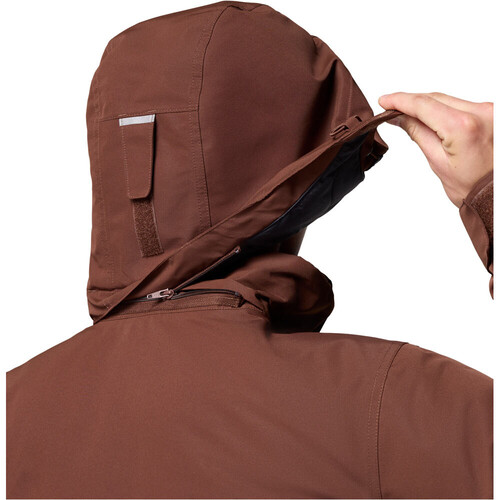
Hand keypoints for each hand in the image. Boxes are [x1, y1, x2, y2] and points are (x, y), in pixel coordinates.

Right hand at [378, 92, 492, 206]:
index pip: (423, 105)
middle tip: (391, 108)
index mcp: (463, 127)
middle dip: (411, 102)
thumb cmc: (472, 186)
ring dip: (427, 106)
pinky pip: (461, 104)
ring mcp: (489, 111)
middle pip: (435, 98)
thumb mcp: (437, 161)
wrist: (495, 193)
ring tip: (408, 115)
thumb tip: (399, 118)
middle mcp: (480, 112)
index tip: (385, 101)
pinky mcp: (492, 113)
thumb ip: (417, 133)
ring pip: (448, 100)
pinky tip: (430, 117)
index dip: (400, 101)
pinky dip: (443, 109)